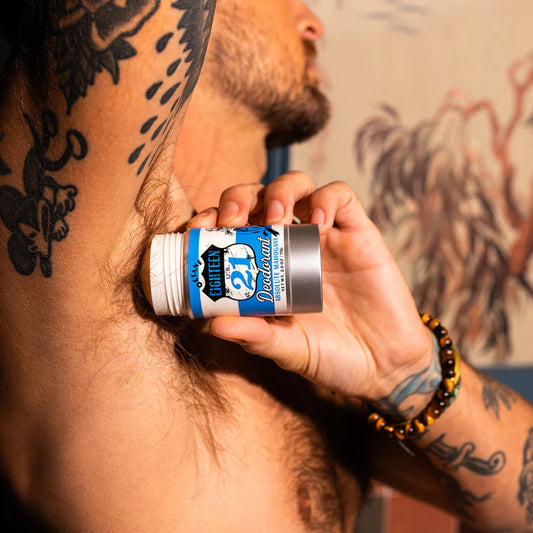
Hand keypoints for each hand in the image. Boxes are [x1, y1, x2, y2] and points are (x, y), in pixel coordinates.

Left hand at [188, 172, 434, 407]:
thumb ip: (255, 337)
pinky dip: (327, 200)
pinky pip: (341, 196)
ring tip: (278, 218)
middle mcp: (291, 245)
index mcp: (267, 268)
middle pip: (259, 197)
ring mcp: (325, 236)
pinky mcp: (358, 233)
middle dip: (239, 198)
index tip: (198, 231)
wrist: (384, 366)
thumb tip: (212, 324)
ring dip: (280, 192)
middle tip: (233, 219)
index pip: (232, 228)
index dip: (211, 220)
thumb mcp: (287, 349)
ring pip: (298, 185)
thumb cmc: (331, 356)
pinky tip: (319, 224)